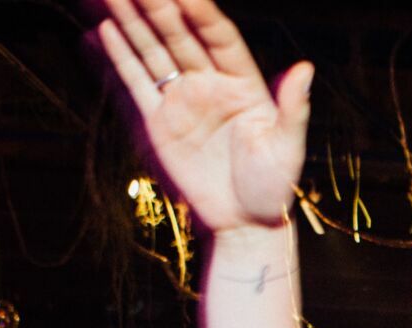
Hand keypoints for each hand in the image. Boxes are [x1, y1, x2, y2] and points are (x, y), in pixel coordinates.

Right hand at [97, 0, 311, 233]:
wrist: (244, 223)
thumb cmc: (273, 187)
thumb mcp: (287, 148)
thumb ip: (293, 108)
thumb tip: (305, 68)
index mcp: (243, 82)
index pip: (219, 37)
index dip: (202, 13)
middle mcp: (210, 83)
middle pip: (180, 35)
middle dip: (157, 6)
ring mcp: (183, 100)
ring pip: (154, 51)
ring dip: (133, 21)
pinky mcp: (160, 123)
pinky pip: (137, 83)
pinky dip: (121, 57)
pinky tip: (107, 29)